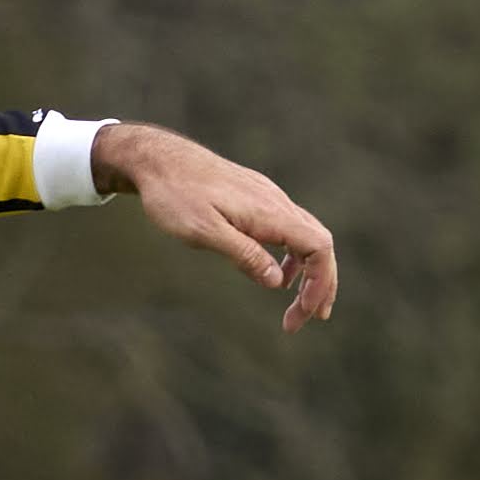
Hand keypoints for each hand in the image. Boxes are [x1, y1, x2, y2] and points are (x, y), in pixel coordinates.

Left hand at [94, 121, 337, 331]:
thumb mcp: (204, 231)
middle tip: (304, 320)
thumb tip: (277, 283)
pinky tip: (278, 275)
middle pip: (319, 244)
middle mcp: (276, 202)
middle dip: (320, 284)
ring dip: (308, 272)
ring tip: (297, 306)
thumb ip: (244, 255)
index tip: (305, 312)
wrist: (159, 160)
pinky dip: (292, 257)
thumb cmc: (175, 195)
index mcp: (268, 212)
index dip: (320, 282)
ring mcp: (268, 198)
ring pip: (306, 236)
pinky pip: (289, 229)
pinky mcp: (257, 199)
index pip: (318, 247)